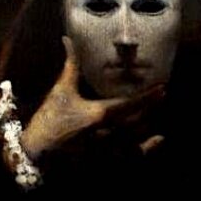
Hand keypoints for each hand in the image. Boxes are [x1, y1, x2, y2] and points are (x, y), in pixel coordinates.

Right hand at [21, 37, 165, 159]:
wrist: (37, 151)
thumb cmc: (49, 118)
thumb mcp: (61, 90)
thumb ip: (70, 65)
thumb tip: (68, 40)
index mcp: (100, 114)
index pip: (131, 104)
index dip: (148, 96)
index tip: (163, 88)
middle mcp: (108, 133)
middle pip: (138, 120)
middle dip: (151, 108)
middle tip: (161, 96)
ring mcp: (108, 149)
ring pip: (137, 137)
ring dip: (148, 124)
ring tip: (155, 112)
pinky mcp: (105, 160)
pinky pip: (132, 156)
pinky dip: (147, 148)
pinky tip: (158, 139)